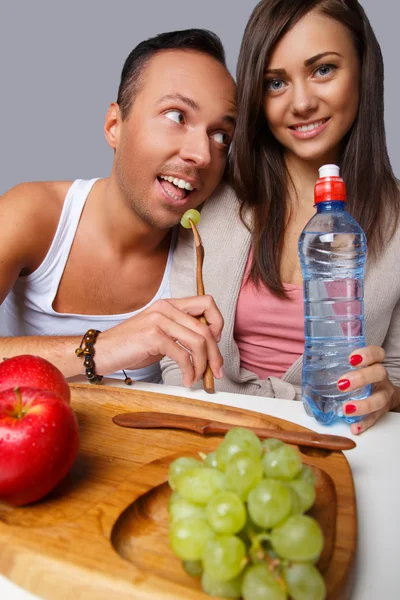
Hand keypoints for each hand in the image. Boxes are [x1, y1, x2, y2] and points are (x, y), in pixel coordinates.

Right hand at [96, 295, 223, 386]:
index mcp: (170, 304)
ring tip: (199, 377)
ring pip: (198, 341)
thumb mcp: (159, 332)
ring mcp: (159, 320)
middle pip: (206, 328)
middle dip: (215, 353)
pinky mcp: (153, 337)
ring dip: (203, 365)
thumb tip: (207, 346)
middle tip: (216, 371)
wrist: (101, 351)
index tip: (215, 344)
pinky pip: (183, 355)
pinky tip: (187, 379)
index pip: (207, 302)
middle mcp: (166, 308)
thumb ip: (180, 332)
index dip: (218, 323)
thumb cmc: (131, 345)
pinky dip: (189, 371)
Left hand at [338, 346, 397, 433]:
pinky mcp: (381, 412)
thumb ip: (338, 364)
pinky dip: (364, 423)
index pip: (376, 353)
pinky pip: (374, 418)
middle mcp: (380, 379)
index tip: (351, 359)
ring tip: (346, 408)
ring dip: (363, 405)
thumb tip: (309, 361)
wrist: (382, 394)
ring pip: (379, 399)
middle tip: (341, 384)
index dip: (366, 354)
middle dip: (361, 378)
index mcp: (373, 364)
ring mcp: (383, 395)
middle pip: (378, 373)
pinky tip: (354, 427)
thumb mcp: (353, 368)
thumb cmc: (360, 378)